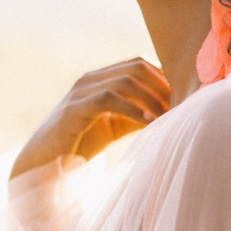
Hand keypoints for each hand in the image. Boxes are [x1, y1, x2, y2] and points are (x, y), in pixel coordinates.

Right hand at [10, 57, 170, 178]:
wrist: (45, 165)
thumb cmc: (81, 145)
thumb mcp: (116, 127)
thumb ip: (138, 115)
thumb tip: (171, 111)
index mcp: (101, 79)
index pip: (140, 64)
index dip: (165, 78)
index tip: (185, 98)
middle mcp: (90, 79)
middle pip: (137, 67)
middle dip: (163, 85)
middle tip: (181, 106)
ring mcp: (80, 92)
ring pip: (126, 79)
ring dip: (152, 98)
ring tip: (168, 117)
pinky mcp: (73, 110)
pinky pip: (108, 98)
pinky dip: (133, 109)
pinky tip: (149, 123)